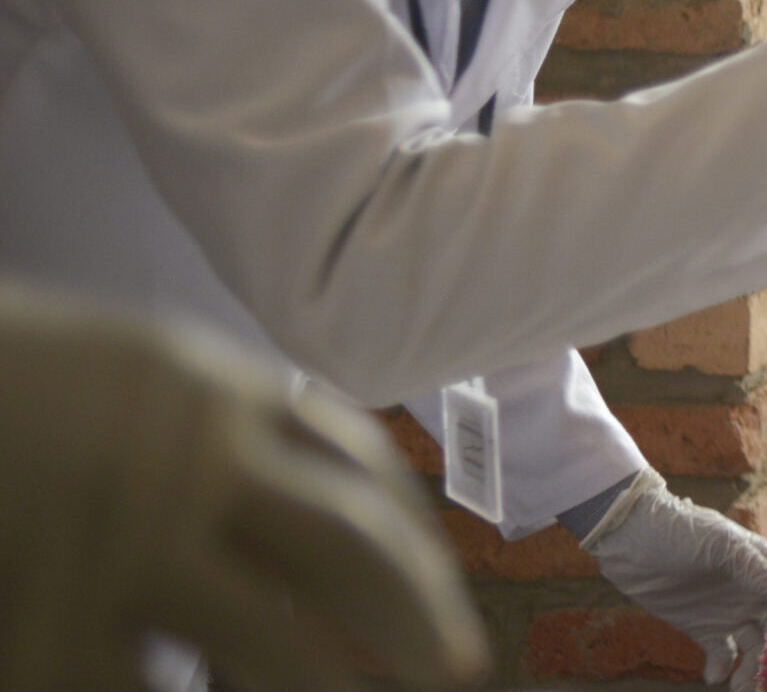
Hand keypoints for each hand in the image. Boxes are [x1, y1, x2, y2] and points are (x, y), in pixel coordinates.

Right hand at [0, 287, 487, 691]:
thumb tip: (329, 484)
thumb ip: (218, 420)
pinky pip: (140, 688)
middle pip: (349, 548)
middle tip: (459, 670)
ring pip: (266, 638)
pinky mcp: (56, 608)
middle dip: (415, 613)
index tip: (440, 591)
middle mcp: (194, 458)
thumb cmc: (15, 384)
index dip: (408, 537)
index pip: (356, 466)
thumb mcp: (134, 369)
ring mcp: (126, 537)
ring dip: (320, 684)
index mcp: (217, 393)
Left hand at [578, 470, 766, 690]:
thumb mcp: (722, 547)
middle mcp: (751, 592)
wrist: (630, 539)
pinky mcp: (701, 628)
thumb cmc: (681, 531)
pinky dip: (721, 668)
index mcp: (764, 567)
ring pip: (751, 647)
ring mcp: (727, 611)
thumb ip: (758, 571)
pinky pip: (720, 654)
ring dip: (750, 668)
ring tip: (739, 687)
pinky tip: (713, 676)